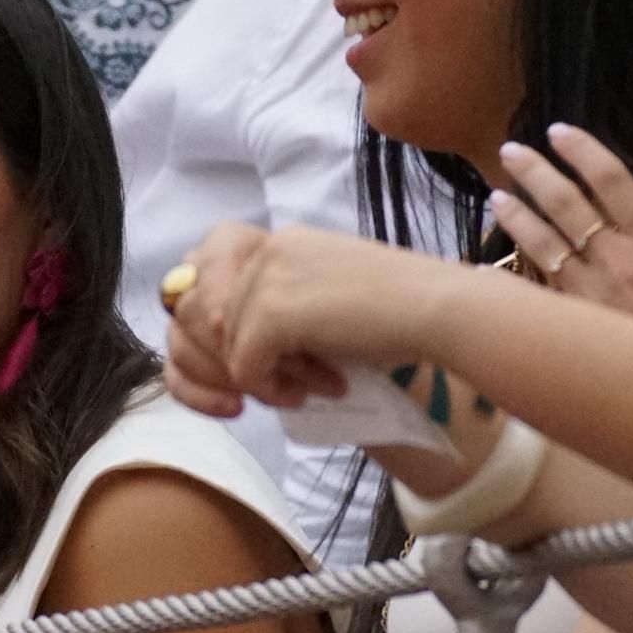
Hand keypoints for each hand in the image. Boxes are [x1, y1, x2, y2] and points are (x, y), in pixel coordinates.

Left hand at [165, 224, 380, 416]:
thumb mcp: (320, 303)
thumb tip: (217, 346)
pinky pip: (243, 365)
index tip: (239, 369)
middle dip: (221, 361)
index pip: (197, 280)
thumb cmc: (394, 317)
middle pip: (191, 314)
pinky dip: (271, 388)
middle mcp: (265, 248)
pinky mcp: (274, 308)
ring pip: (220, 346)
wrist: (441, 311)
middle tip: (275, 387)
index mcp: (275, 242)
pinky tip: (319, 389)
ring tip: (313, 386)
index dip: (205, 332)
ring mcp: (267, 273)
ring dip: (260, 378)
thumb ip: (271, 310)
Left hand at [493, 124, 632, 336]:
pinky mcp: (571, 318)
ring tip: (495, 196)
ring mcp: (592, 289)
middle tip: (510, 151)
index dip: (582, 150)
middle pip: (567, 202)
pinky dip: (502, 279)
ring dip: (514, 214)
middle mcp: (623, 258)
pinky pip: (528, 290)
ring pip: (541, 240)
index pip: (614, 180)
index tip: (558, 131)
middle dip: (534, 171)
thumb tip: (620, 224)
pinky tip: (480, 269)